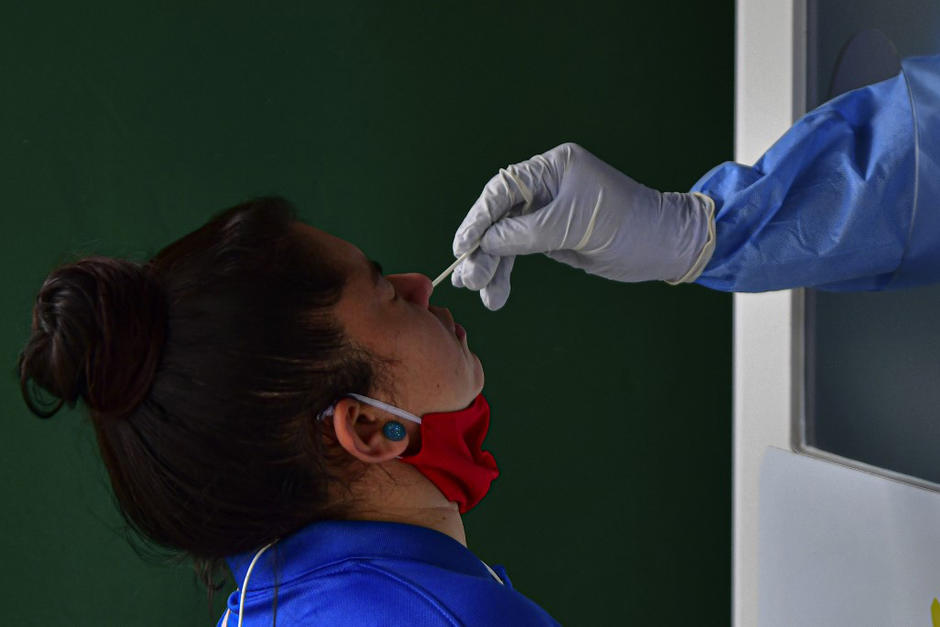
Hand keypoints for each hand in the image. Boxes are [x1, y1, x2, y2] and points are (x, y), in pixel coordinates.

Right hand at [451, 142, 714, 309]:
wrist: (663, 245)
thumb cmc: (628, 225)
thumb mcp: (576, 226)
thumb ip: (528, 232)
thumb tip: (488, 242)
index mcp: (553, 168)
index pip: (503, 189)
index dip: (479, 218)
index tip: (463, 246)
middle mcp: (546, 186)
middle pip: (500, 216)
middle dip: (484, 250)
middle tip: (470, 279)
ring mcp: (547, 212)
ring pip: (507, 239)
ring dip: (492, 267)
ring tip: (483, 296)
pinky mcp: (552, 236)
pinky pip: (520, 252)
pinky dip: (507, 272)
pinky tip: (497, 293)